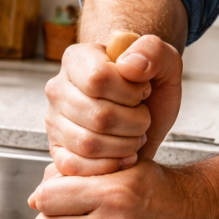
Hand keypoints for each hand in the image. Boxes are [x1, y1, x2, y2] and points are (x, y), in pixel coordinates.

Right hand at [44, 34, 182, 176]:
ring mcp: (54, 121)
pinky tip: (124, 156)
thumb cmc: (149, 85)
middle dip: (134, 123)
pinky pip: (76, 166)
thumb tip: (130, 66)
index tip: (143, 92)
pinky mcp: (57, 150)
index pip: (98, 79)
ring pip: (88, 144)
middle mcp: (58, 89)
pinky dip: (108, 166)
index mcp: (77, 59)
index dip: (130, 92)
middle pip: (98, 115)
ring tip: (135, 136)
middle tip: (144, 119)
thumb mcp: (164, 61)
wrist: (143, 110)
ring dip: (124, 146)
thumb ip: (153, 52)